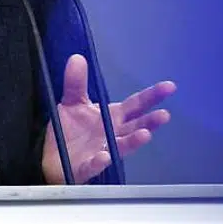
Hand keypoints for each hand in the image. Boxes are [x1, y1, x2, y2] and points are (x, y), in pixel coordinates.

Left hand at [43, 54, 175, 183]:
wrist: (52, 158)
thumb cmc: (69, 131)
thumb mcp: (72, 102)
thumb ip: (76, 82)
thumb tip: (77, 57)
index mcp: (112, 117)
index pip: (136, 105)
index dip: (152, 96)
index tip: (170, 87)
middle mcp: (113, 134)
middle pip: (135, 126)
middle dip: (150, 121)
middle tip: (164, 115)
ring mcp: (103, 151)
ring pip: (121, 146)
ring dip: (133, 141)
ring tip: (145, 135)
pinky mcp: (87, 166)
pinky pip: (94, 164)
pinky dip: (100, 161)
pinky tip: (104, 157)